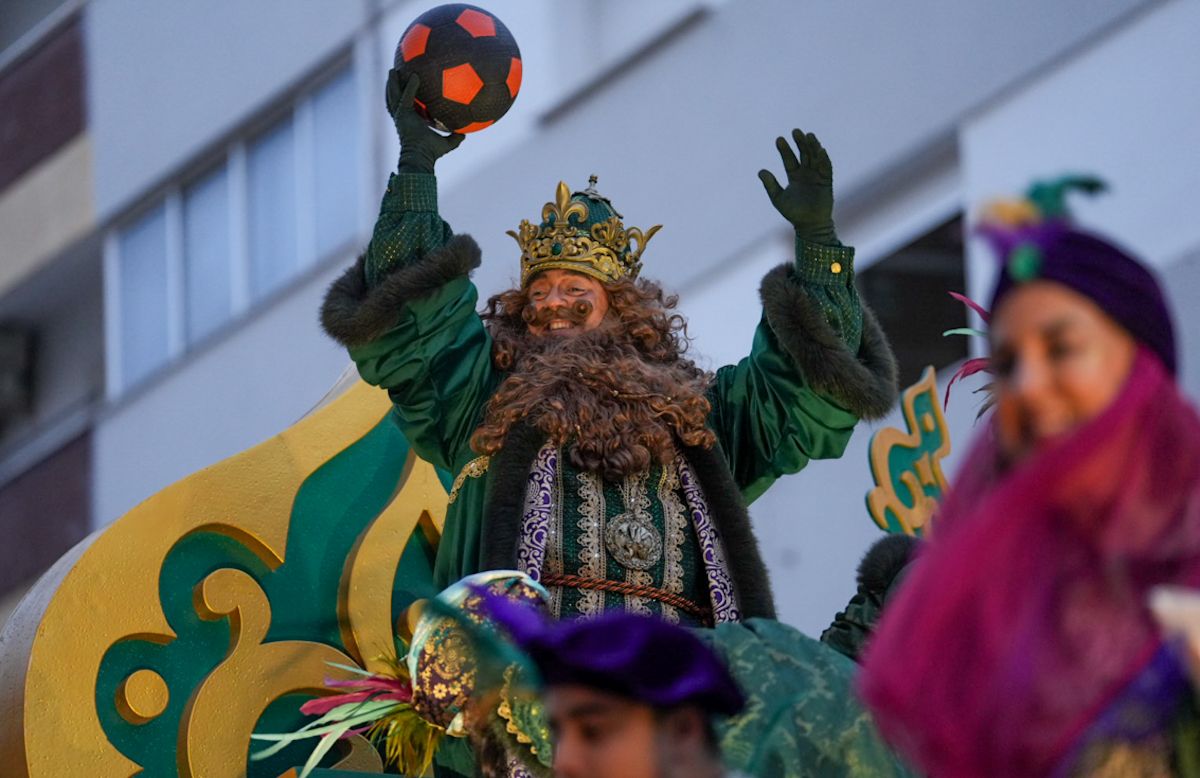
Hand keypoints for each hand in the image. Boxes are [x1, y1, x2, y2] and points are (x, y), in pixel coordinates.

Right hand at [386, 70, 464, 173]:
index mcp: (411, 121)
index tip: (408, 87)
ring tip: (393, 70)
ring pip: (393, 94)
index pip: (406, 106)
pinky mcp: (402, 114)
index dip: (404, 96)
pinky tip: (414, 75)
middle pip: (394, 97)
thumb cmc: (431, 153)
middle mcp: (403, 117)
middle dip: (393, 86)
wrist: (421, 157)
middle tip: (395, 73)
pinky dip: (410, 86)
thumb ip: (455, 138)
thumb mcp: (446, 144)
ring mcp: (400, 115)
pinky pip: (406, 96)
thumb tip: (465, 133)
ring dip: (393, 82)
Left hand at [758, 129, 837, 244]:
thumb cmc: (793, 213)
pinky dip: (824, 158)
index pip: (789, 159)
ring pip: (815, 157)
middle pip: (803, 154)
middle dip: (800, 142)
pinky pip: (826, 167)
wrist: (809, 225)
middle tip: (795, 131)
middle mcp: (806, 173)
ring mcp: (817, 176)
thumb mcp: (778, 198)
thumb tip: (760, 171)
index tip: (779, 139)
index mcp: (794, 176)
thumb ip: (770, 184)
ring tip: (808, 135)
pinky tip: (820, 149)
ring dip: (812, 146)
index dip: (785, 149)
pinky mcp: (827, 181)